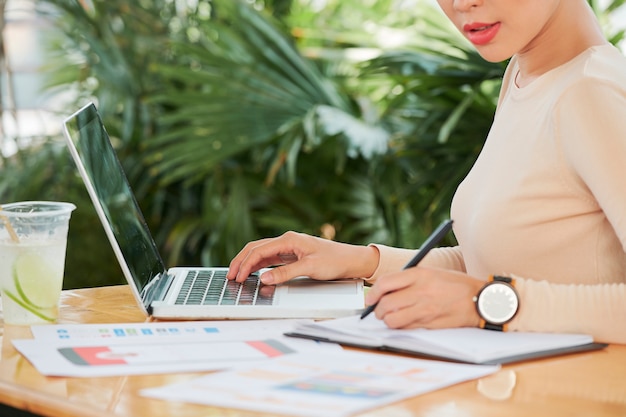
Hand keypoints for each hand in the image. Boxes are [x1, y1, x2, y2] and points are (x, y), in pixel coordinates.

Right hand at [227, 231, 379, 284]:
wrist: (352, 260)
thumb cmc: (335, 261)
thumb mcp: (309, 268)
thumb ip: (285, 273)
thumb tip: (263, 278)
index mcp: (289, 239)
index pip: (259, 250)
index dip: (245, 264)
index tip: (237, 276)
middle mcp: (287, 241)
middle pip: (256, 248)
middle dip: (241, 261)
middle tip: (230, 275)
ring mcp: (290, 248)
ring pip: (262, 253)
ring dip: (248, 263)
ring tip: (237, 274)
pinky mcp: (293, 256)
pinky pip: (271, 259)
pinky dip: (259, 265)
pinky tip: (254, 272)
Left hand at [364, 266, 484, 328]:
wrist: (480, 300)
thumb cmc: (456, 284)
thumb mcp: (432, 272)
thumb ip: (409, 278)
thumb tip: (385, 289)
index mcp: (420, 275)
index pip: (386, 283)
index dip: (373, 292)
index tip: (370, 297)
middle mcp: (421, 291)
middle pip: (386, 304)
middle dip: (377, 309)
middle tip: (378, 309)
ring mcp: (425, 309)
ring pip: (393, 320)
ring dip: (387, 320)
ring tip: (390, 316)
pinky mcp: (430, 323)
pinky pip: (406, 327)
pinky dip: (400, 326)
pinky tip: (405, 321)